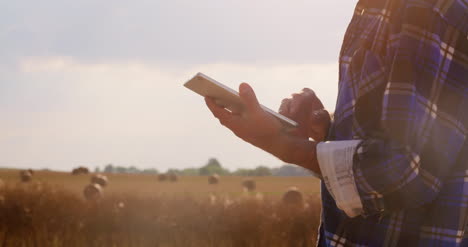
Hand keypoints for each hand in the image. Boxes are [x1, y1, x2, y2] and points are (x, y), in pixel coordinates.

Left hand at [205, 83, 320, 174]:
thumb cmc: (268, 129)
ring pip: (232, 118)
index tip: (205, 95)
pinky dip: (238, 112)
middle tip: (213, 94)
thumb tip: (241, 85)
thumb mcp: (258, 111)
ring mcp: (244, 130)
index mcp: (235, 124)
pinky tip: (243, 106)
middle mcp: (237, 128)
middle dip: (218, 105)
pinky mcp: (250, 131)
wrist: (280, 145)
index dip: (211, 104)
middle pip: (223, 115)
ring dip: (228, 108)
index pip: (218, 112)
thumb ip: (249, 98)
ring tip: (226, 97)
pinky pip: (240, 120)